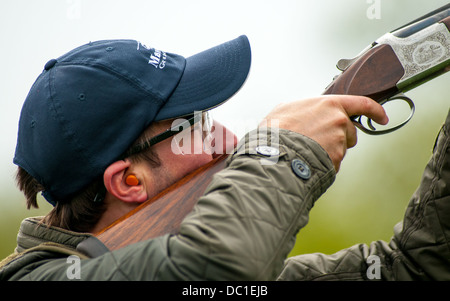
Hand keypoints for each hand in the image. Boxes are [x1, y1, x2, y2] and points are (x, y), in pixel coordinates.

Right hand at [260, 95, 387, 171]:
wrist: (276, 154)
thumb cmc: (277, 131)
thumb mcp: (285, 109)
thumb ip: (302, 108)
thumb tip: (301, 112)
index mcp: (329, 104)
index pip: (362, 104)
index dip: (375, 110)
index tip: (382, 117)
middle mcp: (339, 121)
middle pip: (350, 131)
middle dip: (339, 137)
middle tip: (317, 139)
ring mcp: (339, 142)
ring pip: (341, 148)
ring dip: (329, 150)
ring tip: (307, 150)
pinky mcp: (336, 159)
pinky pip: (333, 162)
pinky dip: (323, 163)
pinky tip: (308, 160)